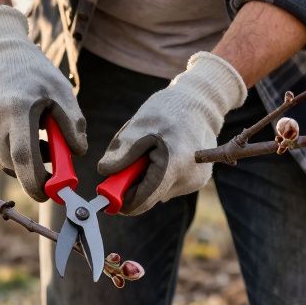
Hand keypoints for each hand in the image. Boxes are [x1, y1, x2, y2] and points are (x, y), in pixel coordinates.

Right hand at [0, 5, 87, 201]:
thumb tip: (78, 153)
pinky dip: (3, 148)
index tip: (48, 192)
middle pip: (12, 163)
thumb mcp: (61, 91)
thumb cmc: (33, 72)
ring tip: (31, 132)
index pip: (22, 159)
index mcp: (16, 108)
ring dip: (18, 157)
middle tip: (49, 154)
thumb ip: (73, 123)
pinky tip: (11, 127)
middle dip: (32, 169)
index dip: (35, 182)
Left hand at [97, 52, 247, 214]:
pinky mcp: (197, 180)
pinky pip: (168, 185)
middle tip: (127, 161)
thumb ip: (122, 153)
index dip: (121, 200)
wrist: (200, 104)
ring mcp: (195, 181)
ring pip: (157, 192)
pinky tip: (162, 154)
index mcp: (174, 166)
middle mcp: (189, 179)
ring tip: (150, 151)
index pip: (142, 200)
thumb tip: (104, 172)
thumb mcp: (139, 126)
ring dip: (145, 177)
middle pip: (149, 197)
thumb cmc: (168, 110)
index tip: (106, 193)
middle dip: (132, 183)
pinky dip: (158, 175)